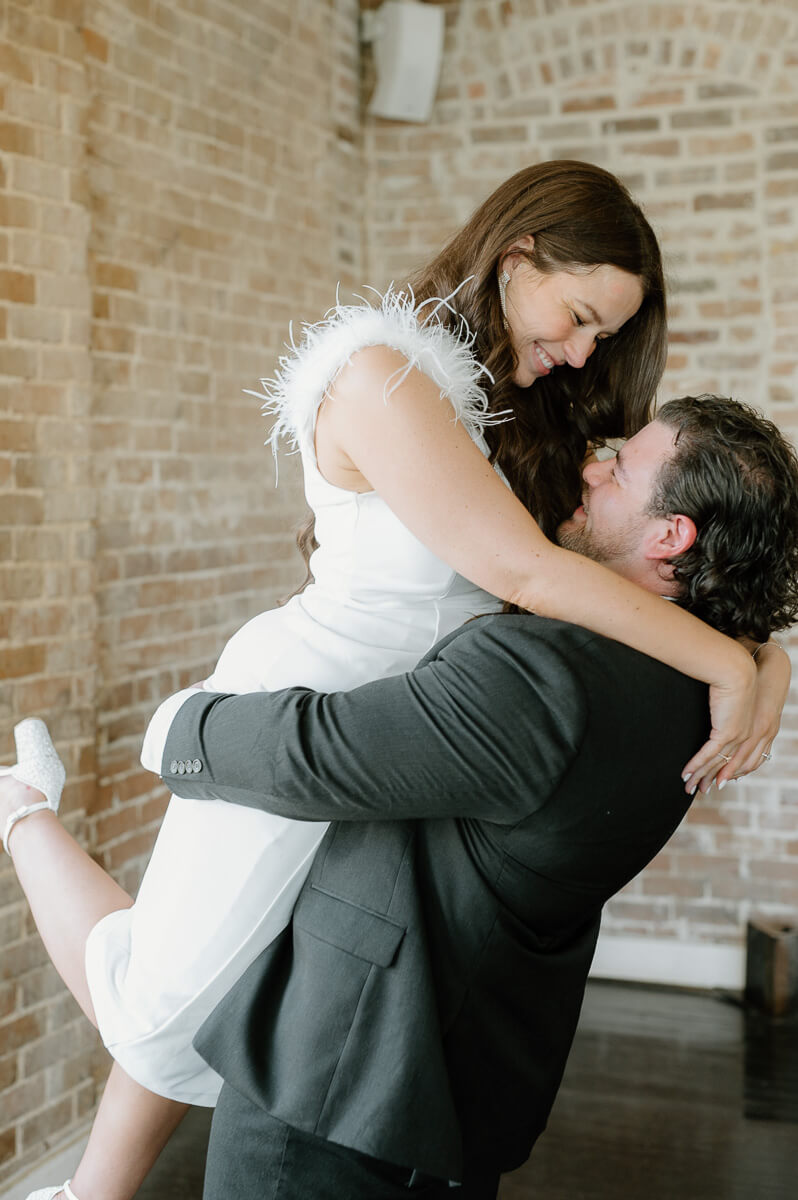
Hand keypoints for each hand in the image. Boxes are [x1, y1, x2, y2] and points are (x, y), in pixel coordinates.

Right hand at [681, 659, 756, 793]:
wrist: (735, 669)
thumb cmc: (731, 678)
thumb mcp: (731, 698)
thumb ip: (725, 708)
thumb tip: (715, 712)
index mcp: (750, 731)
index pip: (738, 759)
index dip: (725, 772)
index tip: (712, 781)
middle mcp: (746, 737)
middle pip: (727, 766)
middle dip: (711, 779)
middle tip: (699, 790)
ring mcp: (738, 736)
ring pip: (717, 763)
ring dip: (700, 776)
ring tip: (688, 786)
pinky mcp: (727, 731)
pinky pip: (709, 753)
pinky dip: (696, 764)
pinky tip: (686, 773)